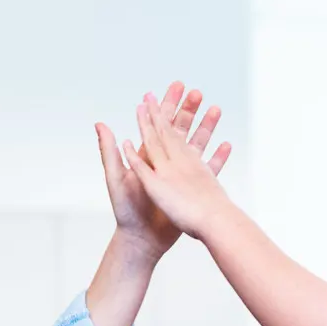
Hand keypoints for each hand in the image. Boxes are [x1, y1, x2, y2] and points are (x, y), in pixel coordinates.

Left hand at [117, 87, 235, 239]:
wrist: (142, 239)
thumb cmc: (126, 211)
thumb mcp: (116, 178)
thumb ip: (109, 152)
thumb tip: (100, 124)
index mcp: (148, 157)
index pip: (158, 125)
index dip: (166, 106)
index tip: (175, 86)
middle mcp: (165, 162)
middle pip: (179, 129)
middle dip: (188, 110)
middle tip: (197, 92)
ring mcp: (180, 175)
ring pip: (196, 144)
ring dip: (206, 127)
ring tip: (215, 109)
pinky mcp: (191, 190)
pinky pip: (208, 169)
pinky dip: (217, 157)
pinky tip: (226, 144)